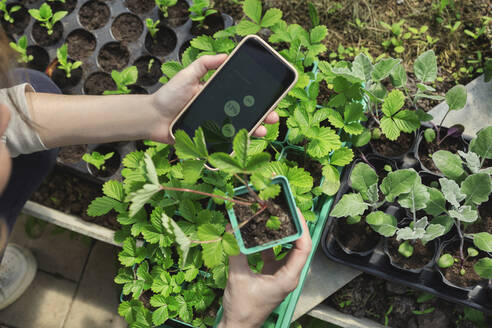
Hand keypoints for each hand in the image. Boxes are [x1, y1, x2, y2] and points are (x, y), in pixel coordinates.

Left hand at [149, 54, 278, 143]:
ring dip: (255, 130)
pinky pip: (225, 143)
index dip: (259, 97)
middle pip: (247, 114)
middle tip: (273, 116)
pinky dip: (238, 143)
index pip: (243, 96)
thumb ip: (205, 64)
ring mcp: (215, 127)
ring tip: (263, 129)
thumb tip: (226, 55)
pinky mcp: (208, 141)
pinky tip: (246, 141)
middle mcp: (219, 111)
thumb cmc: (169, 96)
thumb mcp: (188, 75)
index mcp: (217, 95)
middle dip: (263, 115)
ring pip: (240, 129)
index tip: (272, 97)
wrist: (152, 118)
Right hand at [219, 212, 311, 327]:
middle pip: (298, 246)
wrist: (238, 326)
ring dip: (281, 234)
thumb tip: (232, 229)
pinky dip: (268, 243)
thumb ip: (236, 252)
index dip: (301, 229)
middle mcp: (288, 275)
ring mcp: (280, 275)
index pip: (303, 249)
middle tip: (285, 209)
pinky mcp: (271, 275)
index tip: (294, 212)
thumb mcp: (238, 277)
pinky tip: (259, 232)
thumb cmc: (242, 308)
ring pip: (286, 249)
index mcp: (287, 278)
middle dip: (292, 227)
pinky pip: (274, 255)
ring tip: (274, 217)